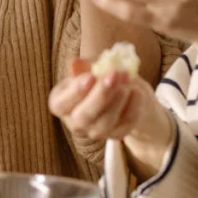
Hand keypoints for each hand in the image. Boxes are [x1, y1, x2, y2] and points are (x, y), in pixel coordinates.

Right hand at [49, 59, 174, 179]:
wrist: (119, 91)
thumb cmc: (96, 76)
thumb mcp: (89, 68)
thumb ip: (83, 67)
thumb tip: (75, 63)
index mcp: (60, 104)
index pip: (60, 104)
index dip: (75, 92)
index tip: (90, 77)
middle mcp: (74, 122)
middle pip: (83, 117)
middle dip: (100, 96)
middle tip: (114, 75)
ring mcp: (94, 131)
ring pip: (104, 125)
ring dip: (117, 101)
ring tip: (127, 80)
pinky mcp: (115, 135)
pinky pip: (124, 126)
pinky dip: (133, 108)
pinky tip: (137, 91)